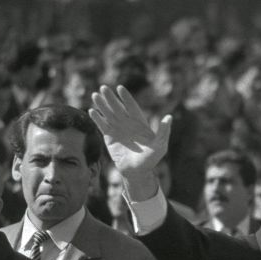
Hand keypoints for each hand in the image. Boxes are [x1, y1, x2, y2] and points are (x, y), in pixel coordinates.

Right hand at [89, 85, 171, 200]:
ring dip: (102, 105)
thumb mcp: (160, 146)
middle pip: (118, 108)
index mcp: (140, 123)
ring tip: (95, 95)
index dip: (126, 98)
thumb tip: (169, 117)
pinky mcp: (109, 137)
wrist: (136, 172)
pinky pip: (102, 125)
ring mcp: (118, 129)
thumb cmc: (150, 159)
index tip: (120, 88)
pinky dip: (97, 119)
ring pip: (108, 114)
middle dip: (111, 98)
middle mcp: (128, 123)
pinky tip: (91, 111)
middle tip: (103, 87)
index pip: (132, 107)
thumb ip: (163, 132)